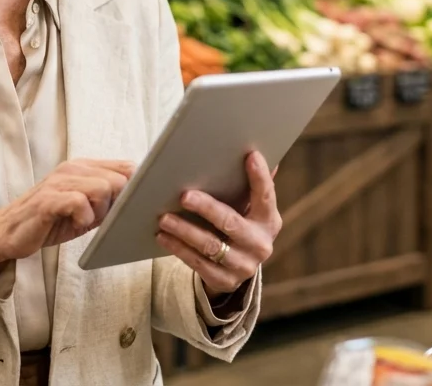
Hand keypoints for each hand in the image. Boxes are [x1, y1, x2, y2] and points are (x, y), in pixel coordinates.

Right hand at [0, 159, 134, 266]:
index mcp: (84, 167)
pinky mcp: (48, 199)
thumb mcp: (85, 208)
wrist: (8, 232)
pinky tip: (76, 223)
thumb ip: (108, 200)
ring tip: (85, 220)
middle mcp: (73, 168)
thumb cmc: (50, 221)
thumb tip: (139, 201)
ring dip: (101, 211)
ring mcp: (59, 181)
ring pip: (103, 188)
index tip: (132, 206)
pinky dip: (84, 218)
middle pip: (120, 179)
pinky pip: (80, 202)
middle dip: (117, 204)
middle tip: (99, 218)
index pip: (127, 167)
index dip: (136, 187)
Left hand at [155, 151, 281, 295]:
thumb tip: (256, 151)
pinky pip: (197, 264)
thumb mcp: (248, 208)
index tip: (250, 155)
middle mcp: (260, 245)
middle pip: (231, 223)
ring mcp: (243, 266)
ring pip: (210, 246)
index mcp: (269, 221)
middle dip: (207, 208)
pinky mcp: (224, 281)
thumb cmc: (238, 224)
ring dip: (185, 230)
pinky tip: (162, 236)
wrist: (236, 268)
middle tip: (184, 195)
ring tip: (164, 217)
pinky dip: (178, 248)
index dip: (259, 177)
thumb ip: (250, 186)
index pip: (266, 196)